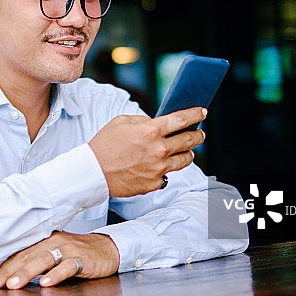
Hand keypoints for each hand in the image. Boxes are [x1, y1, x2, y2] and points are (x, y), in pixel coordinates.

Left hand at [0, 231, 119, 289]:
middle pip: (27, 257)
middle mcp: (53, 242)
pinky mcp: (81, 259)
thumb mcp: (53, 253)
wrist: (106, 248)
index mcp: (43, 241)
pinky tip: (46, 283)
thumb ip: (35, 260)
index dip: (5, 268)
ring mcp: (67, 250)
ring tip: (14, 284)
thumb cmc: (76, 253)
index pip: (20, 254)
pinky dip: (55, 275)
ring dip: (27, 273)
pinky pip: (67, 266)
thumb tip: (11, 274)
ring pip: (43, 260)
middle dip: (9, 272)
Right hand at [88, 107, 206, 196]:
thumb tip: (158, 124)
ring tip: (187, 151)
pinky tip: (160, 166)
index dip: (195, 115)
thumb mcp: (121, 122)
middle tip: (200, 133)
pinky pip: (167, 174)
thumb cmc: (104, 145)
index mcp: (150, 131)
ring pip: (185, 160)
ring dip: (188, 153)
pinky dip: (165, 169)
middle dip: (198, 135)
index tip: (202, 112)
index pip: (181, 120)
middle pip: (188, 141)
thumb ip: (143, 121)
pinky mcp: (154, 183)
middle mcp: (158, 150)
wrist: (93, 172)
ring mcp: (158, 168)